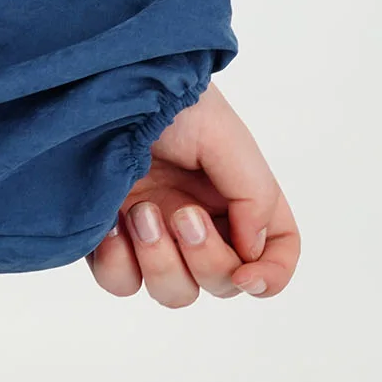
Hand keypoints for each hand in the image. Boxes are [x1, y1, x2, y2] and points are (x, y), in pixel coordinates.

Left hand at [85, 81, 299, 306]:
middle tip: (182, 214)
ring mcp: (155, 234)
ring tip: (140, 212)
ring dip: (160, 262)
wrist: (106, 89)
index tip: (247, 275)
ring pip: (173, 292)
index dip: (271, 275)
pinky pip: (121, 282)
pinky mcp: (111, 238)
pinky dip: (118, 263)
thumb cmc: (171, 103)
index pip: (275, 253)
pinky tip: (111, 223)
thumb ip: (254, 196)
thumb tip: (251, 251)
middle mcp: (201, 222)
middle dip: (206, 259)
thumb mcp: (226, 139)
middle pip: (222, 284)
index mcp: (239, 199)